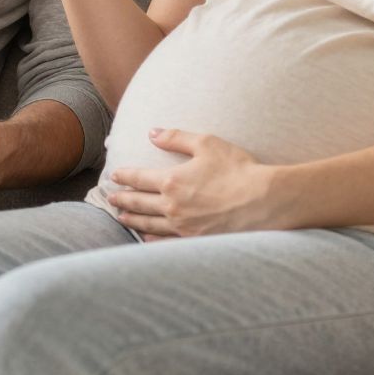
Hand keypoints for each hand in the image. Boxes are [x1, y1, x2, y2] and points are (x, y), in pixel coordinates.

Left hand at [106, 129, 283, 237]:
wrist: (263, 202)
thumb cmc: (237, 170)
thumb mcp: (206, 144)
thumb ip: (176, 138)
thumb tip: (152, 132)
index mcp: (172, 182)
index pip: (139, 179)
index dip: (124, 177)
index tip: (114, 176)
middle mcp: (172, 207)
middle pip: (139, 203)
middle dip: (122, 200)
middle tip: (110, 199)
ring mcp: (182, 227)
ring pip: (148, 224)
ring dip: (132, 220)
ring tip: (121, 217)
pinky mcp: (195, 241)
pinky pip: (166, 242)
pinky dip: (152, 239)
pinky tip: (145, 238)